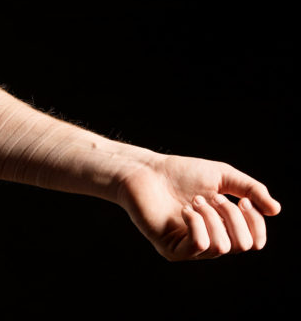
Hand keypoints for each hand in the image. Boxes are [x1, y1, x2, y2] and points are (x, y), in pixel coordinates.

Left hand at [115, 154, 280, 260]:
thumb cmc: (181, 173)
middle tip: (213, 197)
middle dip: (233, 217)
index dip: (256, 224)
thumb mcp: (223, 176)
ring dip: (212, 218)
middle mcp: (208, 242)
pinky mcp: (170, 249)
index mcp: (222, 229)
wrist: (146, 171)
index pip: (253, 242)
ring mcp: (188, 249)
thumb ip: (250, 190)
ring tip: (194, 200)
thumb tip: (276, 210)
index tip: (245, 202)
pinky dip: (197, 223)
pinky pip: (198, 245)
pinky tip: (184, 210)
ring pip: (221, 247)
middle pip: (242, 245)